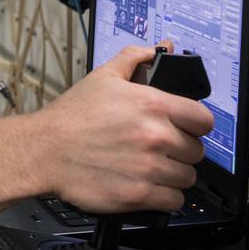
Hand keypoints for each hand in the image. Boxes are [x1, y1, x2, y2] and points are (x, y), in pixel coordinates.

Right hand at [27, 42, 214, 213]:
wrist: (44, 150)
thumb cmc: (71, 117)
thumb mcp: (103, 77)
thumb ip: (135, 58)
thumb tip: (161, 49)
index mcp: (152, 105)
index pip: (204, 120)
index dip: (195, 123)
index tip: (186, 127)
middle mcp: (155, 137)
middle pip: (196, 150)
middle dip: (180, 149)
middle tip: (160, 146)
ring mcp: (149, 168)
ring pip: (187, 177)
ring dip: (173, 173)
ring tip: (151, 166)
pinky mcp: (140, 195)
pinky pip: (174, 201)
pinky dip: (164, 195)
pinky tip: (147, 184)